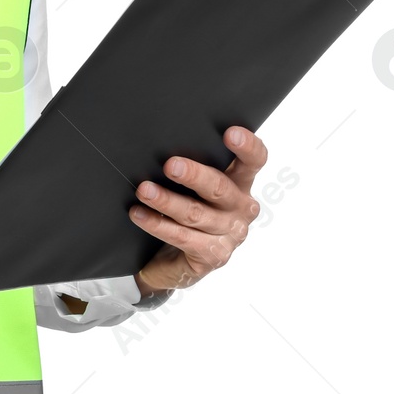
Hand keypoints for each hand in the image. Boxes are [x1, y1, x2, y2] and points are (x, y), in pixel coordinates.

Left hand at [130, 126, 267, 297]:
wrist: (175, 259)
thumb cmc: (185, 209)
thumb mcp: (191, 186)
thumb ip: (189, 166)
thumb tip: (162, 141)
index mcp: (241, 183)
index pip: (254, 161)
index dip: (247, 146)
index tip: (230, 133)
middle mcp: (241, 208)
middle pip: (219, 187)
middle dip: (194, 175)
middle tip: (170, 165)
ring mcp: (230, 234)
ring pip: (196, 213)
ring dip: (167, 201)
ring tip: (144, 190)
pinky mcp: (213, 256)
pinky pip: (182, 237)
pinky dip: (157, 224)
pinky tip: (139, 214)